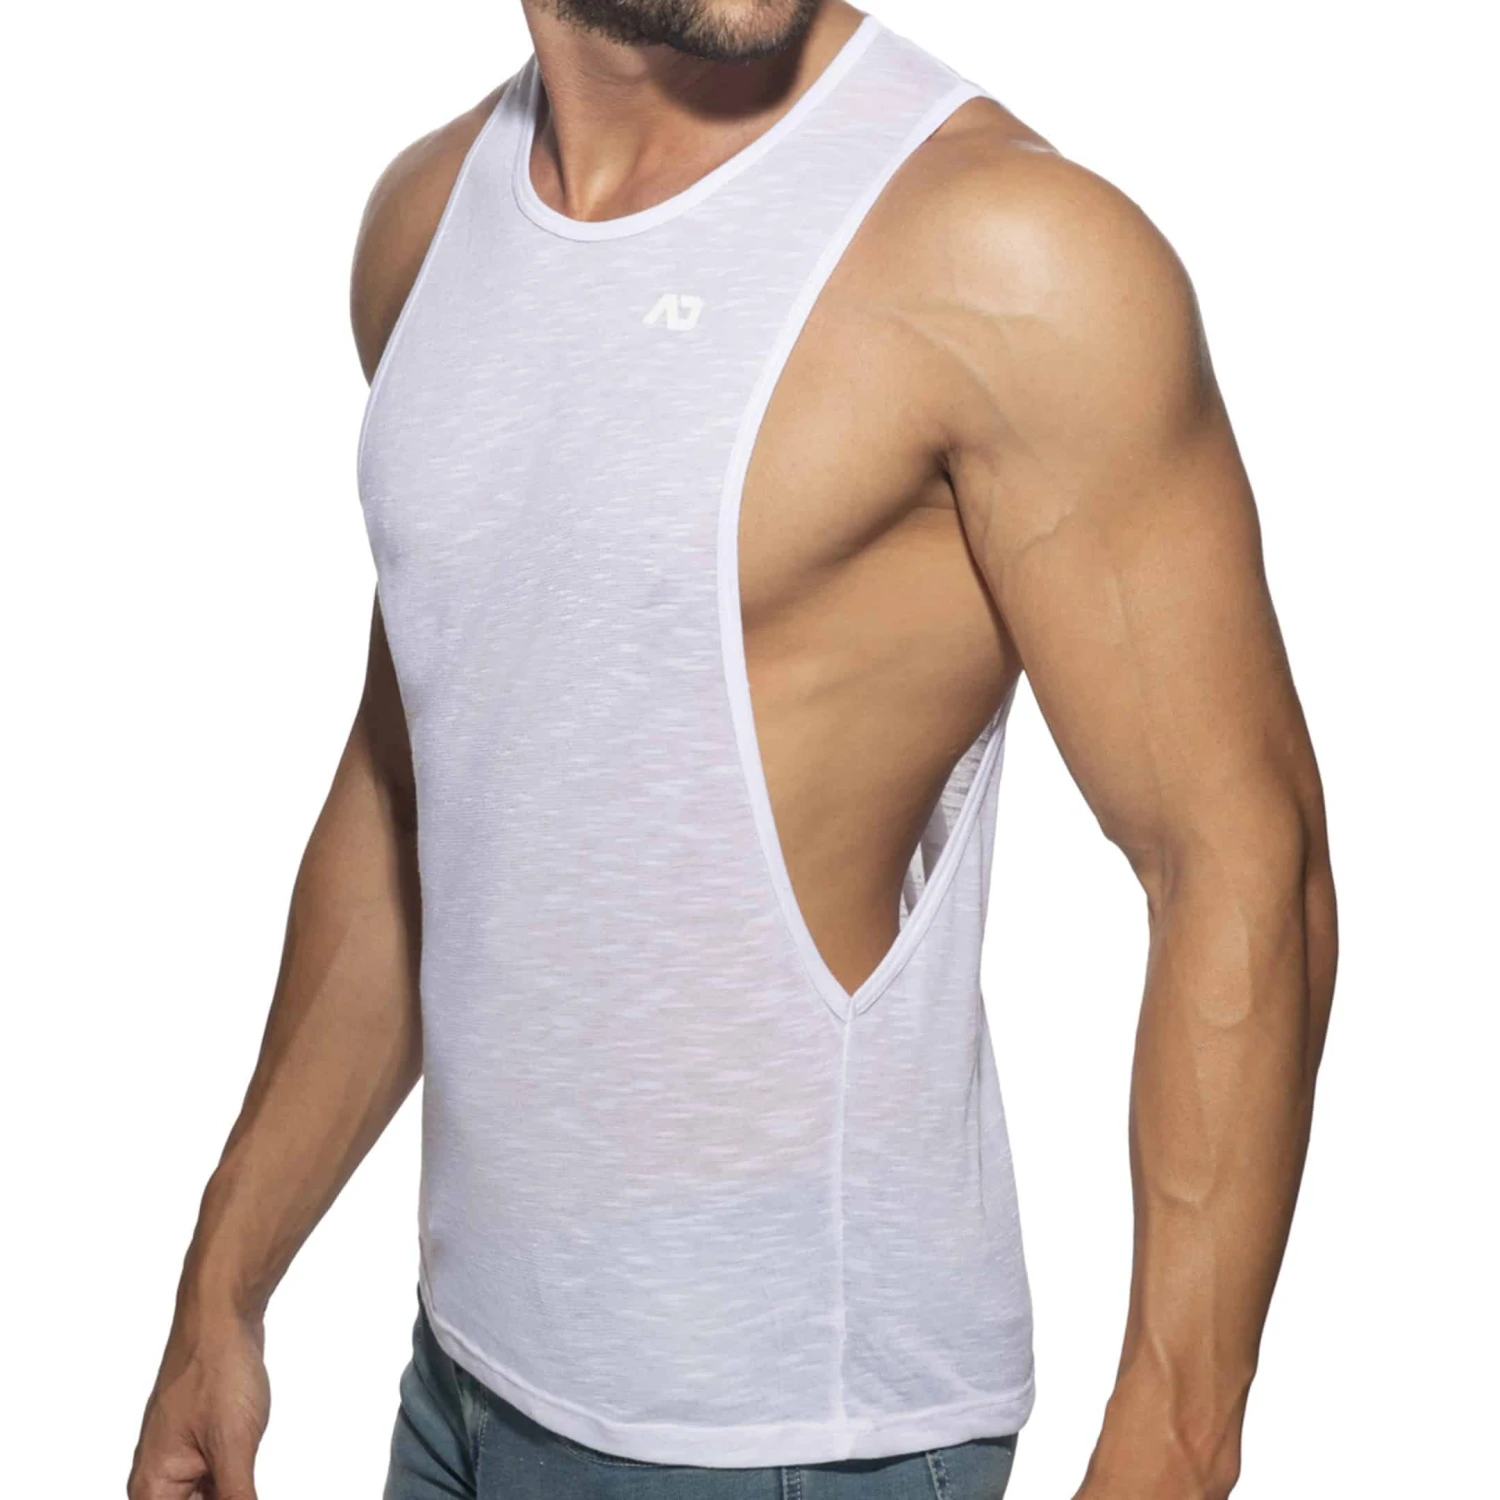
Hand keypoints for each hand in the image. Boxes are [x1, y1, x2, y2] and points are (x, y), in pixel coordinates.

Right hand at [128, 1312, 269, 1499]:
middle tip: (240, 1469)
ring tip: (241, 1454)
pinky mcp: (201, 1446)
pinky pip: (216, 1482)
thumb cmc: (216, 1372)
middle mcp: (159, 1481)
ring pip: (207, 1498)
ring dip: (231, 1492)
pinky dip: (234, 1486)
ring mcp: (180, 1461)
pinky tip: (248, 1472)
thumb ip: (236, 1499)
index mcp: (152, 1489)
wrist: (222, 1319)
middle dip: (223, 1496)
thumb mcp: (233, 1448)